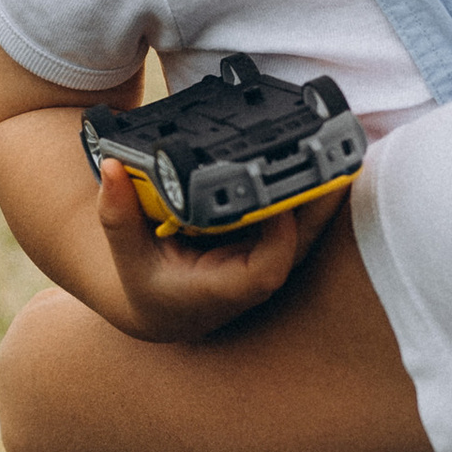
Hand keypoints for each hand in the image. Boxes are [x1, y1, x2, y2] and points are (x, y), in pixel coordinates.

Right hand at [92, 158, 311, 340]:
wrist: (162, 308)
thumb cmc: (146, 282)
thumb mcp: (124, 251)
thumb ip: (117, 213)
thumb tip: (113, 168)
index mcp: (220, 291)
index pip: (265, 270)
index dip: (279, 235)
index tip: (276, 197)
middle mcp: (253, 280)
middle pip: (303, 244)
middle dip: (319, 202)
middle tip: (331, 154)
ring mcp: (269, 263)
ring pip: (310, 230)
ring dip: (323, 190)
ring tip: (338, 143)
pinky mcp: (274, 247)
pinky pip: (303, 221)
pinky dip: (313, 191)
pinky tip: (329, 156)